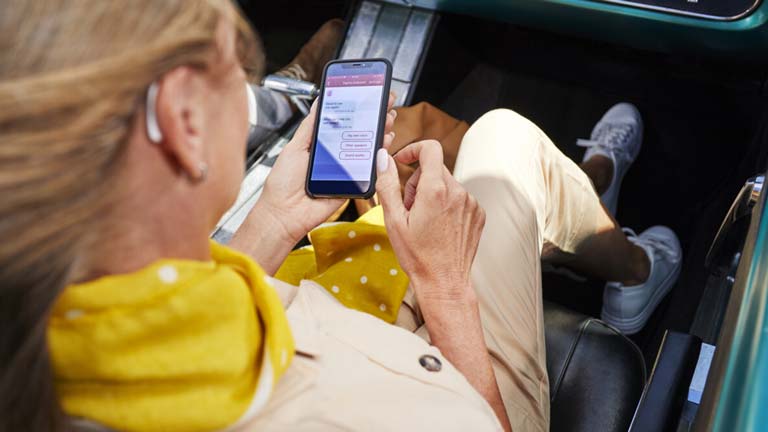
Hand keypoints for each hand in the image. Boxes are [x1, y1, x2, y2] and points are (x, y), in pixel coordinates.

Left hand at [255, 92, 396, 242]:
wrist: (284, 213)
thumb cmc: (283, 185)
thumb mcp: (295, 147)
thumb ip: (310, 127)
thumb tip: (320, 102)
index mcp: (322, 146)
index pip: (344, 124)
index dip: (357, 110)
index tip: (368, 96)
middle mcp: (336, 157)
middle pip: (360, 135)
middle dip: (375, 118)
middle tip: (385, 103)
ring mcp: (346, 172)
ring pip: (368, 151)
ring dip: (381, 134)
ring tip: (387, 119)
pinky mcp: (352, 186)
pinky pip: (369, 172)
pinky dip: (379, 158)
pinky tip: (383, 145)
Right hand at [374, 140, 485, 301]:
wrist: (444, 282)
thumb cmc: (417, 255)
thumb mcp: (393, 220)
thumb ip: (387, 184)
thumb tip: (384, 159)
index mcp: (435, 190)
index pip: (429, 149)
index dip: (413, 150)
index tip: (403, 161)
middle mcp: (457, 192)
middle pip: (435, 169)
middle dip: (418, 181)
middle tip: (408, 208)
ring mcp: (471, 203)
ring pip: (447, 185)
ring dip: (433, 195)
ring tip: (424, 222)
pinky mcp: (478, 214)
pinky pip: (459, 198)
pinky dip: (447, 206)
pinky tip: (439, 228)